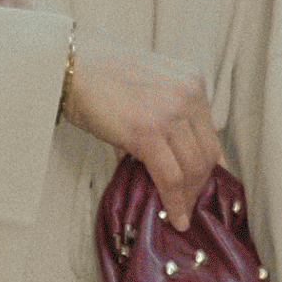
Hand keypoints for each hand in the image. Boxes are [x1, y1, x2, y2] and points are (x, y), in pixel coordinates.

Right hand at [64, 35, 228, 216]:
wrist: (70, 65)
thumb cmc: (99, 76)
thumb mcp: (147, 91)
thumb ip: (162, 120)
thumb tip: (161, 161)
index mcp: (192, 82)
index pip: (211, 133)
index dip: (210, 166)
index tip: (203, 185)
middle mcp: (188, 94)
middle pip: (207, 152)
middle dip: (201, 185)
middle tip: (191, 205)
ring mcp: (170, 112)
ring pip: (194, 168)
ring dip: (189, 197)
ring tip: (180, 213)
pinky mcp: (148, 131)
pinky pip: (171, 177)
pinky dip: (175, 201)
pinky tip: (175, 216)